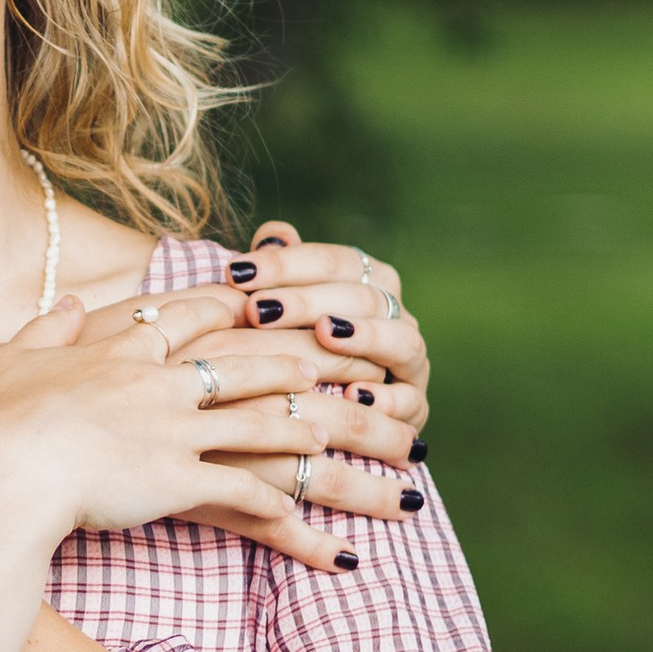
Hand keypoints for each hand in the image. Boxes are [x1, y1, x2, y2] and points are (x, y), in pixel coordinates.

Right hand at [0, 287, 419, 571]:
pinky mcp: (180, 479)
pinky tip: (300, 511)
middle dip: (296, 364)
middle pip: (245, 366)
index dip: (232, 310)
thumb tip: (64, 302)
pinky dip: (276, 502)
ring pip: (260, 423)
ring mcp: (176, 431)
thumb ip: (47, 329)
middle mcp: (162, 384)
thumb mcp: (16, 360)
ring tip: (337, 436)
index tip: (264, 303)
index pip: (192, 320)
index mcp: (125, 353)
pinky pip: (243, 490)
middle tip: (336, 363)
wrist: (6, 469)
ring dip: (303, 430)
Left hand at [221, 217, 429, 429]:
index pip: (334, 261)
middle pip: (363, 296)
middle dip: (309, 301)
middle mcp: (396, 316)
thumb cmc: (291, 352)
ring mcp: (410, 361)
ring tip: (324, 335)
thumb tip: (274, 234)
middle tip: (259, 310)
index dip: (287, 263)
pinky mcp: (415, 407)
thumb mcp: (279, 312)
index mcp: (368, 282)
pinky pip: (412, 400)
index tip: (237, 272)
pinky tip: (356, 396)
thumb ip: (280, 272)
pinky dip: (388, 398)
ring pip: (400, 339)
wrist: (320, 418)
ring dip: (365, 335)